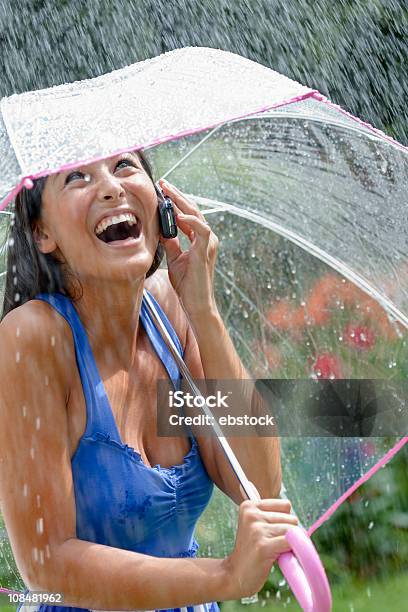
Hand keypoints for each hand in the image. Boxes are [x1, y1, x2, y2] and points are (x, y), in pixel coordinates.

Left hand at [158, 179, 218, 316]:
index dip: (174, 202)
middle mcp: (206, 238)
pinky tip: (178, 214)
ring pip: (196, 215)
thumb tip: (160, 229)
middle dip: (176, 195)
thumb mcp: (174, 258)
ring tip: (167, 192)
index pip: (186, 214)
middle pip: (192, 210)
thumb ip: (170, 243)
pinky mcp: (206, 251)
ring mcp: (208, 244)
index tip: (160, 190)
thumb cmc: (186, 284)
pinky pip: (201, 230)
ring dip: (181, 202)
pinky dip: (190, 221)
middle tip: (162, 183)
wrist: (195, 303)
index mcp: (198, 239)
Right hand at [224, 490, 297, 599]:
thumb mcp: (251, 524)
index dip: (285, 522)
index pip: (285, 505)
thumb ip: (258, 506)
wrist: (235, 575)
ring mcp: (257, 530)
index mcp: (249, 505)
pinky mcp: (263, 546)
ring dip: (290, 545)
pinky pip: (291, 543)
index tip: (272, 532)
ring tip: (273, 552)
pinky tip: (278, 558)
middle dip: (288, 534)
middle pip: (291, 518)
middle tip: (272, 545)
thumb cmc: (250, 550)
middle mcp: (252, 514)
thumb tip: (247, 483)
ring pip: (293, 532)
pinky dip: (292, 552)